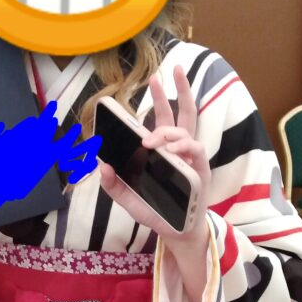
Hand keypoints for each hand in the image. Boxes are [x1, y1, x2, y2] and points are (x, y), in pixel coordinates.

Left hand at [98, 64, 210, 242]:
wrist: (175, 232)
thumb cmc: (156, 211)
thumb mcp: (128, 199)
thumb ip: (114, 185)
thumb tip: (101, 166)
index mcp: (164, 150)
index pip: (161, 119)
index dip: (158, 99)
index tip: (151, 81)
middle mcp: (179, 148)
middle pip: (181, 112)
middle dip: (179, 89)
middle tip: (172, 69)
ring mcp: (191, 157)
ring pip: (186, 129)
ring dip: (168, 130)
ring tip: (150, 140)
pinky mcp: (200, 169)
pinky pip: (195, 149)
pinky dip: (182, 145)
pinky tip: (170, 149)